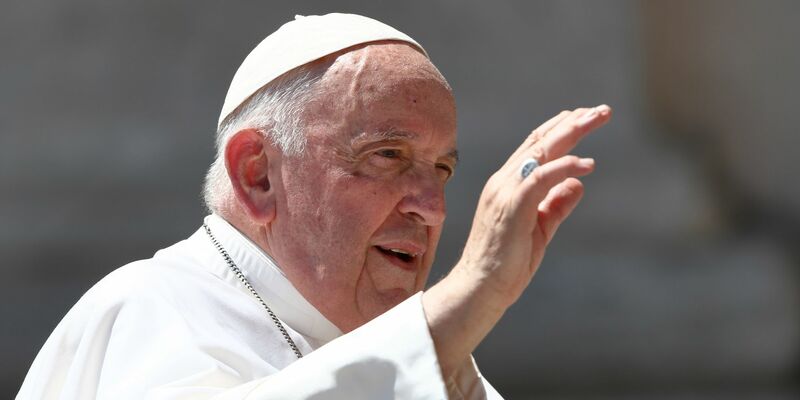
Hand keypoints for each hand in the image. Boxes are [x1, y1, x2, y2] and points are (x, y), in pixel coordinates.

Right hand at [423, 105, 611, 377]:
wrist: (481, 288)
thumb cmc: (507, 263)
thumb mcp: (540, 229)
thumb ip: (556, 205)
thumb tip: (578, 183)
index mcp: (508, 184)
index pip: (535, 146)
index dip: (561, 128)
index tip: (586, 116)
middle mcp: (504, 180)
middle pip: (540, 140)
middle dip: (573, 121)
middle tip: (602, 110)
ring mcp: (505, 190)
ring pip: (541, 150)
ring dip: (572, 132)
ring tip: (598, 119)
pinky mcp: (511, 205)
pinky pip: (541, 176)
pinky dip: (565, 166)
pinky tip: (588, 165)